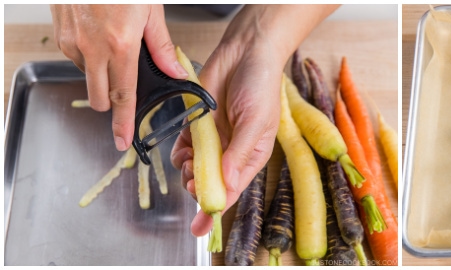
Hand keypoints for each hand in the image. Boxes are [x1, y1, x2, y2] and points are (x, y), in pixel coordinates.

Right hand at [50, 4, 187, 150]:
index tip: (122, 142)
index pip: (123, 96)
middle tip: (124, 93)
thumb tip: (175, 72)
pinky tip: (99, 35)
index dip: (123, 122)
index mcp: (120, 45)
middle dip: (112, 102)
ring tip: (115, 46)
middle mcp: (92, 48)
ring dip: (100, 73)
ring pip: (87, 76)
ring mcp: (72, 41)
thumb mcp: (151, 11)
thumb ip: (162, 46)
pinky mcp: (59, 33)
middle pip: (99, 96)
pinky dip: (88, 54)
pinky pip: (75, 57)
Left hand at [170, 4, 338, 236]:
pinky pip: (184, 148)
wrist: (245, 52)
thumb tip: (226, 182)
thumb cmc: (261, 86)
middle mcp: (231, 153)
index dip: (216, 210)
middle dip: (198, 187)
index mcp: (251, 157)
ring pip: (193, 168)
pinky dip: (179, 152)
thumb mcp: (256, 122)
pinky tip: (182, 148)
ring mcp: (214, 140)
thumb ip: (238, 153)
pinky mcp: (197, 126)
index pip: (232, 190)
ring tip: (187, 161)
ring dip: (187, 170)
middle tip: (192, 181)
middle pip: (210, 183)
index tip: (201, 227)